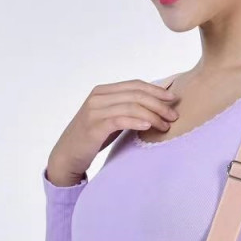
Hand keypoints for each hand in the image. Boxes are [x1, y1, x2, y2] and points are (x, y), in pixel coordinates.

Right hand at [48, 80, 178, 181]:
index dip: (156, 90)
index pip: (135, 85)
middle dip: (159, 104)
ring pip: (131, 106)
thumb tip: (156, 105)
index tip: (173, 99)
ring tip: (165, 125)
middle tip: (173, 116)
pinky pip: (120, 120)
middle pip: (136, 94)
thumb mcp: (110, 118)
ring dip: (152, 115)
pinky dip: (137, 121)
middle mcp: (98, 97)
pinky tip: (149, 126)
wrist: (67, 155)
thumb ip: (126, 109)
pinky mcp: (94, 126)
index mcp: (103, 91)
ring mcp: (94, 111)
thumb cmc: (92, 138)